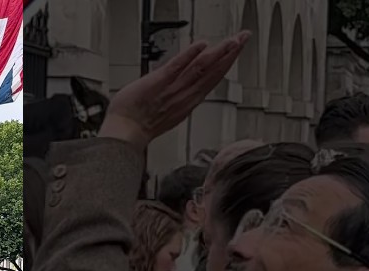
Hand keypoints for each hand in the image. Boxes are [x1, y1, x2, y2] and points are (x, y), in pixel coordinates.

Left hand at [100, 32, 249, 149]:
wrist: (124, 134)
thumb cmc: (138, 124)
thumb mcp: (166, 111)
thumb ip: (177, 97)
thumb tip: (181, 86)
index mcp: (187, 102)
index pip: (212, 79)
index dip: (227, 64)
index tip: (237, 51)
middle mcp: (184, 95)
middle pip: (213, 72)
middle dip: (231, 54)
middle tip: (244, 38)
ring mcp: (173, 89)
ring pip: (201, 69)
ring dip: (219, 53)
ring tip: (233, 41)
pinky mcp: (158, 83)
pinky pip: (176, 67)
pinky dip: (189, 56)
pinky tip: (202, 45)